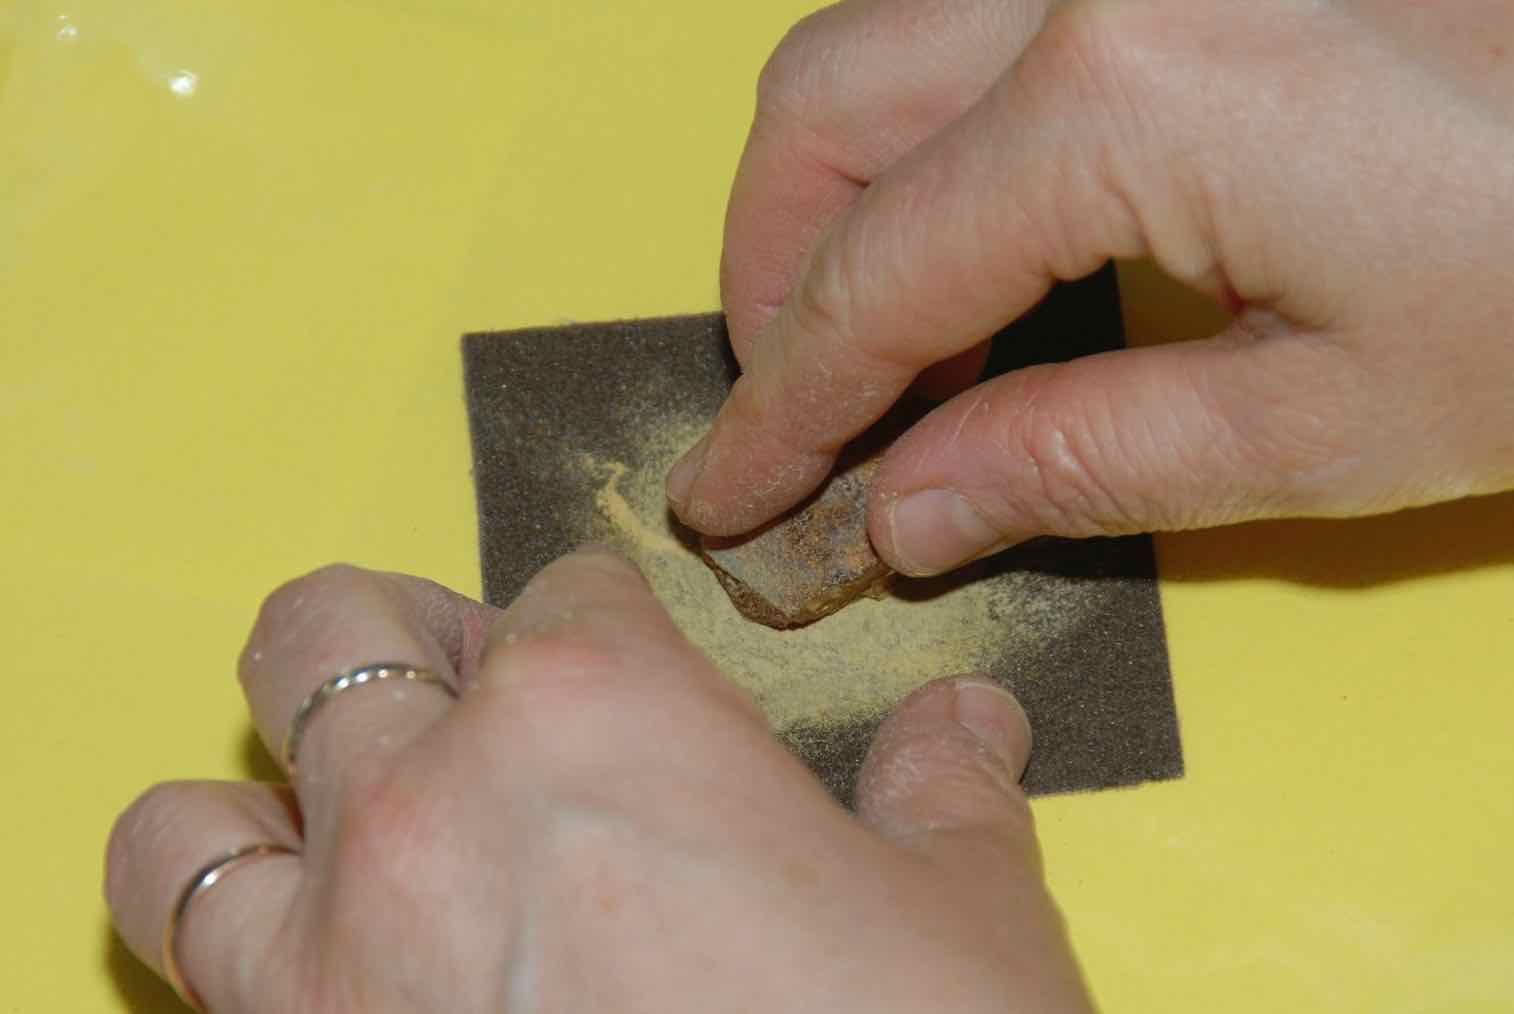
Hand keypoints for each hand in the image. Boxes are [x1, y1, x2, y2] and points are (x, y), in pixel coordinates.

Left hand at [106, 549, 1091, 1012]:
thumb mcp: (966, 918)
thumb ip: (947, 788)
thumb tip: (967, 721)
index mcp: (602, 712)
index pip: (570, 593)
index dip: (614, 629)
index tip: (640, 683)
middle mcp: (435, 800)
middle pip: (339, 628)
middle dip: (407, 643)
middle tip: (478, 697)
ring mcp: (337, 951)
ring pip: (196, 818)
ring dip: (270, 806)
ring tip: (357, 833)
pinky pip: (182, 964)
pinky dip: (245, 947)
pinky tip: (341, 968)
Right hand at [668, 0, 1513, 575]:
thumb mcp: (1329, 423)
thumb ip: (1079, 461)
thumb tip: (908, 509)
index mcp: (1123, 98)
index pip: (867, 280)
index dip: (778, 405)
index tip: (728, 491)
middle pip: (819, 113)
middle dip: (765, 274)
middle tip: (792, 412)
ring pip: (875, 44)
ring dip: (833, 199)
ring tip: (878, 347)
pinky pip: (973, 31)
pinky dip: (929, 145)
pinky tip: (985, 249)